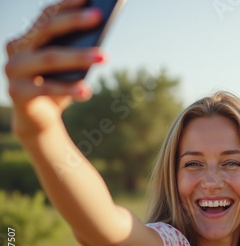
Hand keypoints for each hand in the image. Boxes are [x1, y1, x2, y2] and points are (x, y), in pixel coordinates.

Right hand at [4, 0, 105, 136]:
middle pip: (46, 30)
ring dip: (79, 56)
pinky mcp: (16, 93)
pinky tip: (88, 90)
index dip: (67, 5)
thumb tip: (99, 41)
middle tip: (98, 16)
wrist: (40, 119)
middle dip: (74, 21)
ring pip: (49, 58)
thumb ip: (76, 51)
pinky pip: (47, 88)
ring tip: (105, 56)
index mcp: (28, 37)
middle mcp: (16, 49)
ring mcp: (13, 70)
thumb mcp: (68, 68)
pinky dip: (69, 89)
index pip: (47, 16)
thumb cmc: (58, 86)